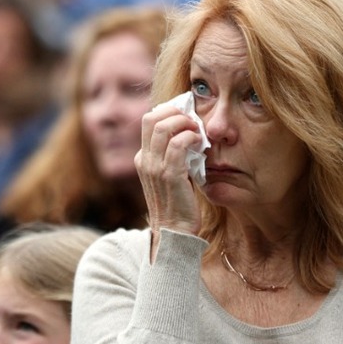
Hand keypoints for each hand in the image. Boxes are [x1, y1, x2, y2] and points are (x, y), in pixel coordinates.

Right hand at [135, 104, 204, 254]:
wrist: (173, 232)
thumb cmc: (177, 203)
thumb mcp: (169, 175)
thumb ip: (172, 156)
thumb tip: (188, 133)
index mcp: (142, 158)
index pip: (149, 121)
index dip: (169, 111)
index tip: (187, 114)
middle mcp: (144, 160)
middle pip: (151, 118)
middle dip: (175, 112)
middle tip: (193, 119)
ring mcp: (154, 167)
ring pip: (163, 127)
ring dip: (185, 123)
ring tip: (197, 130)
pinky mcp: (169, 175)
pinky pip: (178, 144)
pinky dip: (191, 137)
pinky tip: (200, 143)